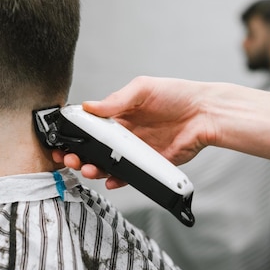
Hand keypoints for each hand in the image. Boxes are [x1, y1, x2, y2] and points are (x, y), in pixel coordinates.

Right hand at [54, 76, 214, 187]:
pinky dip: (117, 180)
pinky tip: (110, 180)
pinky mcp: (149, 164)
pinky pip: (129, 175)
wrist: (205, 114)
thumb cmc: (177, 95)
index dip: (76, 134)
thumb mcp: (143, 89)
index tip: (63, 139)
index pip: (92, 126)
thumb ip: (116, 99)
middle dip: (79, 154)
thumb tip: (90, 106)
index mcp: (120, 114)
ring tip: (88, 169)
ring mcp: (136, 150)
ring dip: (95, 168)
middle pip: (95, 148)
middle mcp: (126, 134)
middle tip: (70, 158)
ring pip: (109, 164)